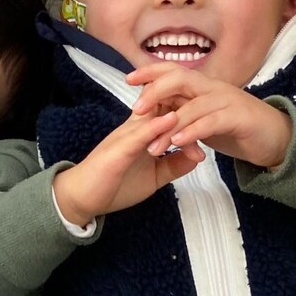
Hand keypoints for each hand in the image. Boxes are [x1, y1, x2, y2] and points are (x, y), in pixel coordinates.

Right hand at [53, 109, 203, 226]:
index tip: (211, 105)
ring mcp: (126, 136)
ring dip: (176, 107)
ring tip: (200, 101)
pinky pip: (140, 133)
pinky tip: (173, 119)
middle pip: (161, 102)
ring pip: (154, 114)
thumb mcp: (153, 176)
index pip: (166, 107)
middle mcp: (133, 127)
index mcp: (141, 131)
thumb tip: (198, 155)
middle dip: (186, 98)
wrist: (82, 197)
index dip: (187, 101)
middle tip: (213, 99)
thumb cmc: (114, 186)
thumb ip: (174, 164)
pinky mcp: (119, 149)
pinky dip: (157, 126)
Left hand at [128, 63, 291, 167]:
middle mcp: (212, 88)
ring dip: (170, 125)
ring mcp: (226, 101)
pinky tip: (178, 142)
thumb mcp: (200, 117)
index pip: (172, 70)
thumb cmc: (232, 127)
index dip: (150, 71)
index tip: (128, 78)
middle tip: (136, 110)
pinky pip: (211, 122)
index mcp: (201, 86)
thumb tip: (152, 109)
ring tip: (153, 143)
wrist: (274, 138)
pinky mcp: (238, 118)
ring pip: (192, 105)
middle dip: (155, 91)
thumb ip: (180, 110)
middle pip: (179, 79)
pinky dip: (193, 131)